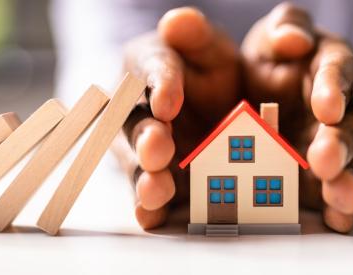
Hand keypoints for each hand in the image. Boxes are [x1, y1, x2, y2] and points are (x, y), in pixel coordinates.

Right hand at [119, 7, 240, 228]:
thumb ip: (196, 35)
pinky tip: (153, 217)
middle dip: (146, 137)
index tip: (169, 100)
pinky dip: (148, 208)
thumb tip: (178, 22)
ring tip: (156, 188)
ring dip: (144, 177)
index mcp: (149, 67)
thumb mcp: (209, 48)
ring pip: (137, 163)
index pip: (151, 68)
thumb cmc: (208, 70)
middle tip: (158, 147)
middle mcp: (138, 109)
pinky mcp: (157, 179)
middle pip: (135, 123)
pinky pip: (148, 196)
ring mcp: (145, 148)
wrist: (217, 105)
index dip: (159, 84)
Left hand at [241, 3, 352, 232]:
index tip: (326, 107)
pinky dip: (342, 207)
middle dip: (343, 142)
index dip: (334, 89)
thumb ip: (285, 29)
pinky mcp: (330, 176)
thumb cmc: (275, 62)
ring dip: (350, 180)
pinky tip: (337, 219)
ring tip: (338, 196)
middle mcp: (346, 109)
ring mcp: (342, 145)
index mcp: (332, 68)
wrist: (262, 94)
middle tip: (325, 158)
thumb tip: (293, 39)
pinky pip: (341, 192)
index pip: (339, 73)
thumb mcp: (271, 39)